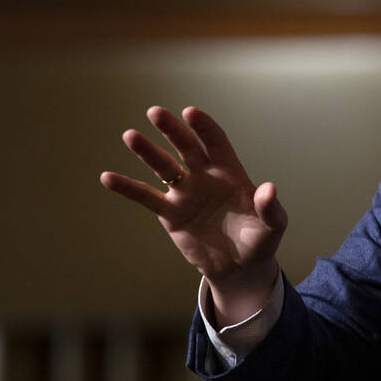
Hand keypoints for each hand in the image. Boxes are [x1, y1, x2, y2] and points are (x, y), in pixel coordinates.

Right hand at [100, 106, 287, 325]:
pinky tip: (107, 177)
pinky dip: (128, 188)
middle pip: (185, 148)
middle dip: (172, 130)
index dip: (204, 127)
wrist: (239, 268)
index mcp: (230, 172)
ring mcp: (185, 193)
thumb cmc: (259, 241)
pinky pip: (146, 197)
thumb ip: (270, 207)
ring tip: (130, 136)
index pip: (215, 142)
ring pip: (163, 167)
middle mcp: (204, 176)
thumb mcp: (273, 226)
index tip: (191, 114)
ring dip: (147, 152)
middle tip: (155, 112)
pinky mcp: (170, 214)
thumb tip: (269, 188)